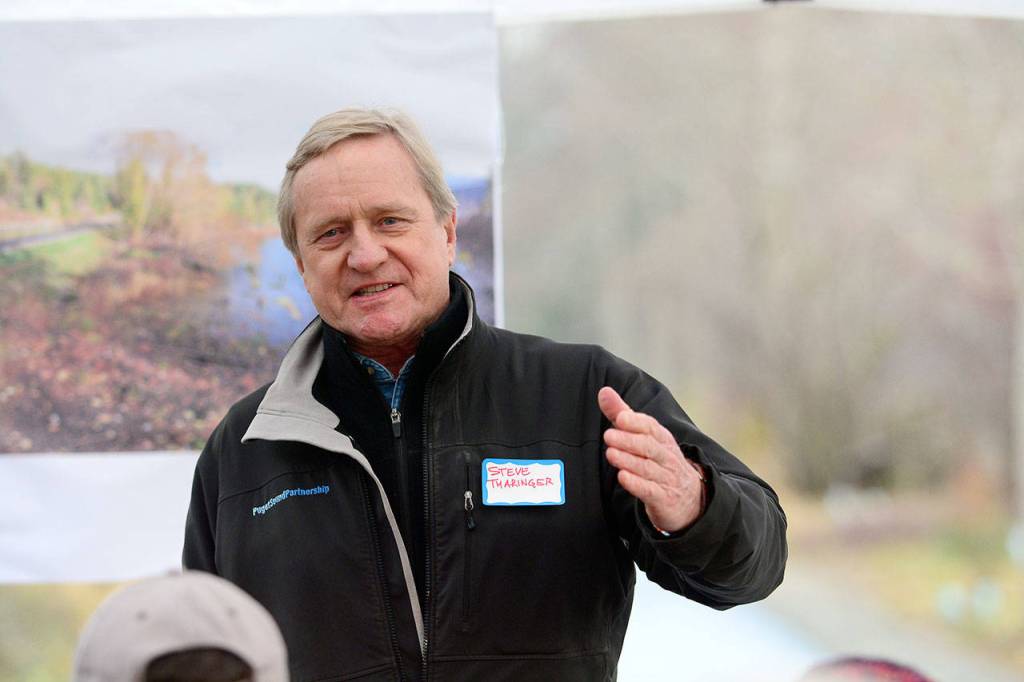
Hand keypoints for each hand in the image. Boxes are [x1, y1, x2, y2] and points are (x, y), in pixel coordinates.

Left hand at [598, 386, 704, 532]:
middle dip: (629, 440)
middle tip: (608, 435)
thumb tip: (604, 392)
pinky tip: (623, 477)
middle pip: (649, 446)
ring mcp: (666, 478)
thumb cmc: (659, 461)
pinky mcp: (662, 498)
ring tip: (611, 453)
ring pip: (647, 468)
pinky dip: (636, 484)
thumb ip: (622, 414)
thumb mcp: (644, 436)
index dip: (636, 422)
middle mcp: (666, 456)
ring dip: (628, 460)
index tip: (620, 418)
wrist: (689, 499)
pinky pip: (650, 490)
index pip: (651, 427)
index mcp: (662, 439)